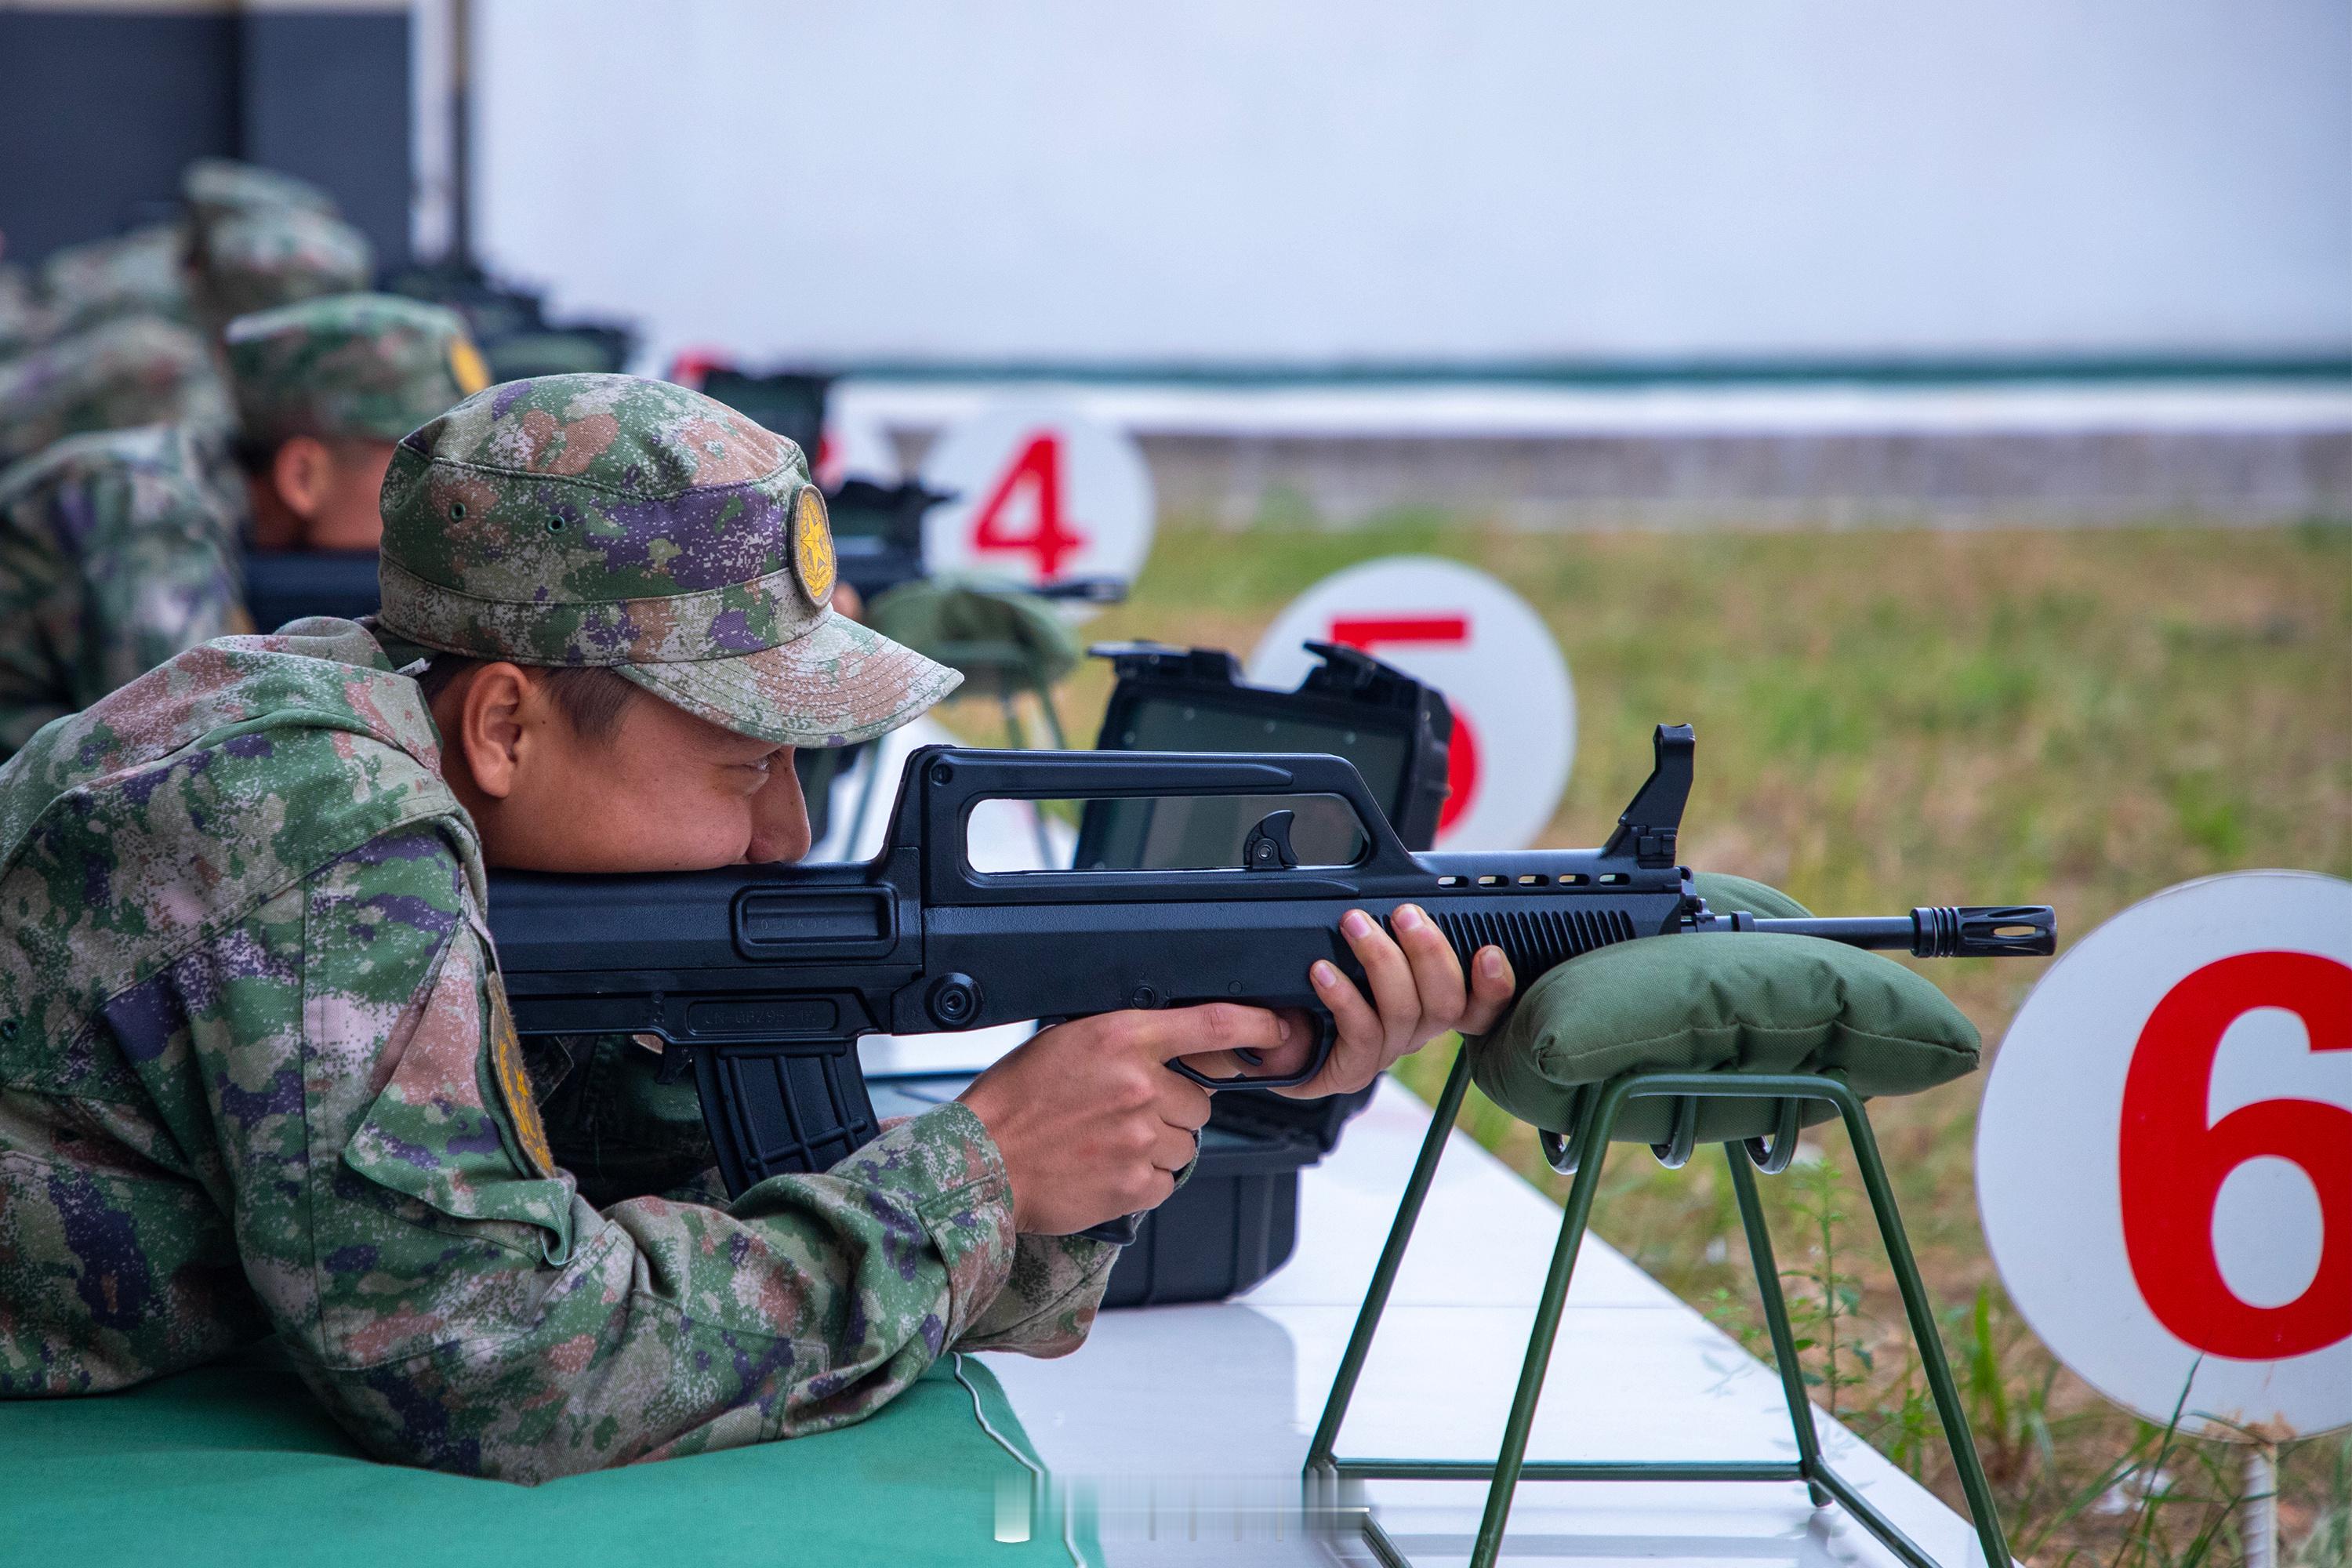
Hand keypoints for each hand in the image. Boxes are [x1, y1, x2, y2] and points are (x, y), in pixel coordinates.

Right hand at [956, 1003, 1292, 1234]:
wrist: (980, 1163)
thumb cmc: (1013, 1101)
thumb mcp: (1065, 1042)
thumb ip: (1123, 1039)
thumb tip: (1173, 1044)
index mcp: (1120, 1037)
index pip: (1213, 1024)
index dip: (1257, 1025)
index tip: (1278, 1029)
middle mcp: (1138, 1084)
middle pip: (1198, 1101)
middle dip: (1173, 1109)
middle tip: (1124, 1114)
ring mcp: (1139, 1137)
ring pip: (1185, 1143)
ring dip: (1158, 1146)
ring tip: (1107, 1143)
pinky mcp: (1133, 1184)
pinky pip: (1165, 1181)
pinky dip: (1142, 1180)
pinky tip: (1105, 1169)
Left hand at [1247, 905, 1513, 1098]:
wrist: (1270, 1037)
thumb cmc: (1315, 989)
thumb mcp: (1355, 951)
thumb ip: (1385, 930)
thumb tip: (1401, 899)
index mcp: (1428, 1005)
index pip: (1478, 1003)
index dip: (1494, 984)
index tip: (1488, 952)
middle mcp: (1416, 1031)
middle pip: (1447, 1002)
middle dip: (1430, 952)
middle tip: (1405, 914)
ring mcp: (1385, 1051)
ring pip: (1405, 1012)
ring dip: (1382, 961)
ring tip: (1355, 925)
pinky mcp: (1352, 1069)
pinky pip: (1362, 1033)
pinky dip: (1344, 996)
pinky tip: (1322, 972)